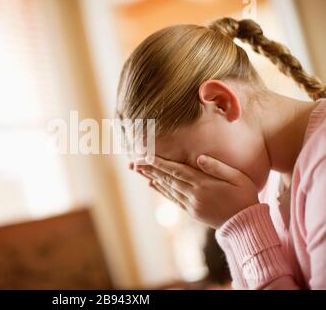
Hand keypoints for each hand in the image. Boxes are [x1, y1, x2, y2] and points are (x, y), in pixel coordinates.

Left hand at [131, 155, 258, 228]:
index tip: (147, 156)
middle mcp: (194, 195)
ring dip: (153, 178)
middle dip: (151, 169)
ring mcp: (192, 205)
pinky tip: (153, 184)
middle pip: (168, 179)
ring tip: (140, 170)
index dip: (161, 163)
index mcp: (204, 185)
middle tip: (135, 161)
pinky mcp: (192, 212)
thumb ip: (217, 167)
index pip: (178, 171)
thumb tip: (199, 157)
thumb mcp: (237, 178)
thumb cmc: (245, 197)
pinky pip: (173, 199)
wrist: (246, 225)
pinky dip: (162, 191)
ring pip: (168, 189)